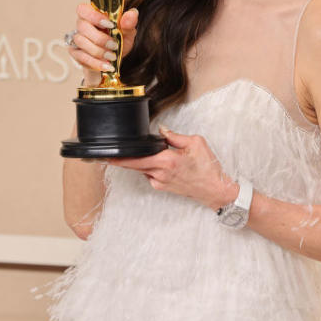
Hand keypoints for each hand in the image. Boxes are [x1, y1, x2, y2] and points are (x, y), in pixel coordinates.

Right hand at [68, 3, 137, 85]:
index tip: (110, 25)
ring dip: (98, 51)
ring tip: (112, 57)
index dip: (94, 16)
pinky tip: (106, 65)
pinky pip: (81, 57)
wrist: (113, 60)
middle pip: (82, 26)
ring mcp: (77, 39)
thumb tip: (132, 14)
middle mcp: (82, 25)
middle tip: (114, 45)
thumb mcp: (127, 32)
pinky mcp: (76, 54)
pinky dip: (95, 62)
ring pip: (81, 42)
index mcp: (92, 15)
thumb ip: (129, 22)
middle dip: (100, 38)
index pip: (83, 9)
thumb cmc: (118, 40)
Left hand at [107, 127, 238, 209]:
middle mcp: (160, 174)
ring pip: (141, 169)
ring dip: (140, 161)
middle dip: (121, 159)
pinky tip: (161, 162)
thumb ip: (175, 136)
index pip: (136, 158)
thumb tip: (161, 130)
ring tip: (151, 153)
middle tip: (108, 154)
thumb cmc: (208, 167)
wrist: (215, 189)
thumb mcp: (195, 143)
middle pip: (133, 165)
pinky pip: (149, 174)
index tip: (106, 155)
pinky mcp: (162, 187)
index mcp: (167, 161)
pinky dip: (150, 166)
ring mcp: (160, 182)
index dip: (119, 157)